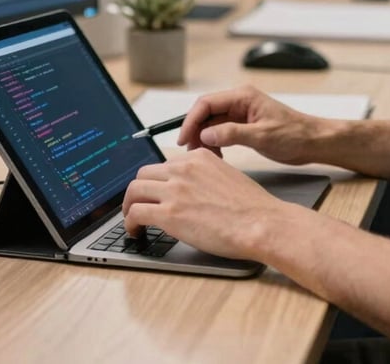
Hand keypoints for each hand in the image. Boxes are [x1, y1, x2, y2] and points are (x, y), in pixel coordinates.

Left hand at [122, 148, 288, 259]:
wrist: (260, 222)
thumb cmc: (251, 207)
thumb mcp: (227, 175)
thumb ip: (205, 176)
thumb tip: (193, 191)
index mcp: (199, 157)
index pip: (166, 164)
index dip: (158, 181)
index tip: (156, 193)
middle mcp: (184, 168)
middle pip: (144, 174)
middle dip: (139, 191)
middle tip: (139, 205)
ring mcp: (174, 190)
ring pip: (134, 190)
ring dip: (129, 206)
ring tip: (133, 220)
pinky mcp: (169, 214)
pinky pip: (135, 213)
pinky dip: (129, 223)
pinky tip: (135, 232)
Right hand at [176, 85, 323, 164]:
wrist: (313, 141)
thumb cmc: (294, 134)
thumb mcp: (262, 136)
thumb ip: (232, 133)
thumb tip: (205, 134)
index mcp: (243, 96)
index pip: (206, 103)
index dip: (191, 120)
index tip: (183, 139)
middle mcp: (240, 101)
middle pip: (206, 112)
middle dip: (195, 131)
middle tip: (190, 152)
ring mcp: (241, 113)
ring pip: (212, 123)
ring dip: (204, 139)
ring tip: (204, 157)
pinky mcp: (244, 125)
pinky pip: (221, 131)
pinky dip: (215, 143)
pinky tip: (217, 157)